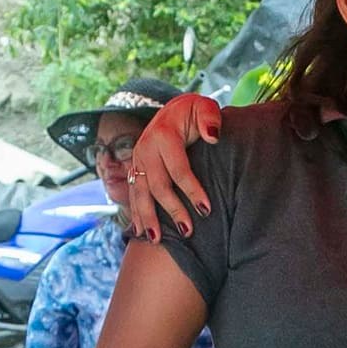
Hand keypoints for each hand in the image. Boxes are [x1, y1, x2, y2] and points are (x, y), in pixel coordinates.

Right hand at [128, 94, 222, 242]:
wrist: (172, 110)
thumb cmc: (194, 113)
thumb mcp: (205, 107)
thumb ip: (210, 118)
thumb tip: (213, 137)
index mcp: (163, 134)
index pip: (178, 168)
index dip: (192, 190)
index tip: (206, 210)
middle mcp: (145, 148)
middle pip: (157, 185)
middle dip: (172, 209)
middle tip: (188, 231)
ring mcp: (137, 160)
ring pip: (140, 193)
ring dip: (148, 217)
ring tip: (157, 240)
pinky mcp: (134, 169)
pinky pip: (133, 194)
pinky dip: (136, 214)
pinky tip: (141, 232)